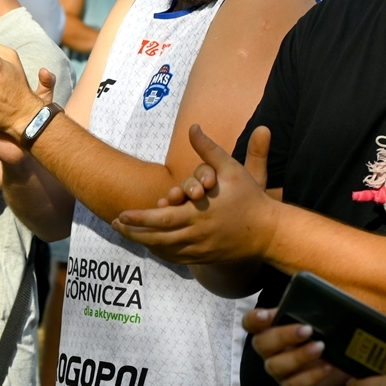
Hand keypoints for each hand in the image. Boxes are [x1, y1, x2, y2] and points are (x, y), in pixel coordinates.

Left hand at [110, 125, 277, 265]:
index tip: (121, 214)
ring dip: (144, 242)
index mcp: (200, 215)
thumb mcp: (231, 169)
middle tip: (115, 224)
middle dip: (133, 232)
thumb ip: (209, 149)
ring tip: (128, 232)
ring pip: (164, 251)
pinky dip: (160, 252)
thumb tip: (193, 126)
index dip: (140, 219)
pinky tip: (151, 244)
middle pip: (157, 239)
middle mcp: (197, 235)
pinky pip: (176, 258)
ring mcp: (200, 250)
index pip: (162, 220)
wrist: (270, 233)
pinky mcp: (205, 257)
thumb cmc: (250, 198)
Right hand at [244, 307, 350, 385]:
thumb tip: (315, 293)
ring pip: (275, 366)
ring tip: (320, 347)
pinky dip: (311, 376)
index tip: (265, 315)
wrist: (343, 360)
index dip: (254, 319)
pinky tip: (327, 367)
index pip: (250, 322)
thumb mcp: (321, 316)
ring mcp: (279, 370)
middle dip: (283, 335)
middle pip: (262, 344)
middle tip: (308, 329)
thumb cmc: (326, 333)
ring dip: (298, 356)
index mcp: (271, 328)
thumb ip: (312, 306)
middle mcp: (270, 350)